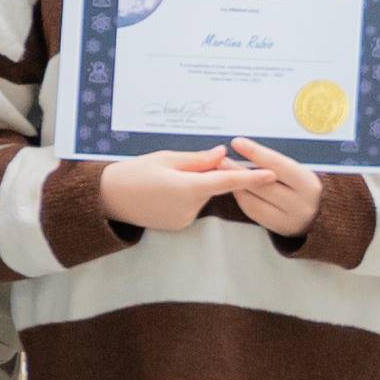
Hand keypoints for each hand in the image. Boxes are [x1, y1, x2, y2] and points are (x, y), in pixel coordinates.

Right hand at [96, 147, 251, 231]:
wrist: (107, 199)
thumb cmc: (133, 173)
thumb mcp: (165, 159)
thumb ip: (197, 159)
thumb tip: (222, 155)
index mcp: (188, 187)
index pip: (228, 181)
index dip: (251, 177)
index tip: (272, 174)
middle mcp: (190, 207)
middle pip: (212, 186)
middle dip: (206, 173)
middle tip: (179, 164)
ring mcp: (184, 219)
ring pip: (201, 196)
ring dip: (193, 185)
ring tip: (163, 180)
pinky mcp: (178, 225)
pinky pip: (191, 206)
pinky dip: (184, 196)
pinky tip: (162, 193)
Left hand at [225, 137, 322, 236]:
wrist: (320, 215)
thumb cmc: (303, 186)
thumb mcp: (298, 172)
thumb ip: (277, 163)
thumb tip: (247, 147)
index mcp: (309, 183)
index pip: (279, 165)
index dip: (256, 153)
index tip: (237, 142)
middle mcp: (302, 203)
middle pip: (264, 183)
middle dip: (239, 169)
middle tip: (220, 157)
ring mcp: (290, 218)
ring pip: (255, 198)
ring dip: (235, 183)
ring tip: (221, 170)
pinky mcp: (277, 228)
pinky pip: (252, 209)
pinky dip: (240, 196)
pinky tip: (233, 186)